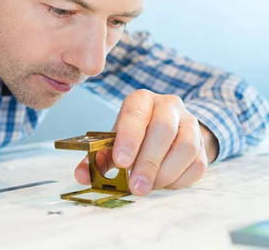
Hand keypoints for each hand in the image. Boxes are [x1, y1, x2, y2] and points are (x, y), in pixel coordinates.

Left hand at [75, 90, 218, 195]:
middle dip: (148, 161)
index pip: (136, 114)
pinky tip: (164, 184)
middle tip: (136, 186)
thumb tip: (82, 176)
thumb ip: (97, 158)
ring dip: (166, 172)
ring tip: (148, 186)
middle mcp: (168, 106)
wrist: (166, 129)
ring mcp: (190, 122)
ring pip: (186, 146)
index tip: (121, 162)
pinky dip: (181, 179)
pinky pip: (198, 163)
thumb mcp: (113, 141)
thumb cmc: (134, 135)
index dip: (129, 138)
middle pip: (163, 130)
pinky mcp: (203, 143)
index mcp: (141, 100)